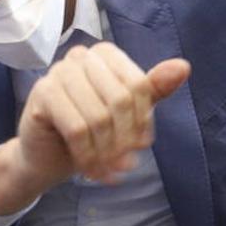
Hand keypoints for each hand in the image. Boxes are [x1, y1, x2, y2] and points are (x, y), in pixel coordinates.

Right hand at [0, 43, 189, 213]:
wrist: (47, 157)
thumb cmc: (90, 132)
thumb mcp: (128, 114)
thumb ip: (154, 89)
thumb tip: (184, 67)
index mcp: (106, 54)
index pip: (138, 84)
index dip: (143, 120)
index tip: (141, 146)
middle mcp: (81, 56)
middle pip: (119, 99)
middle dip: (125, 139)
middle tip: (125, 164)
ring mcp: (58, 72)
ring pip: (98, 117)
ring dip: (106, 153)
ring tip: (108, 171)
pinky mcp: (42, 94)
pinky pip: (76, 129)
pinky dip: (88, 155)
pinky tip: (91, 170)